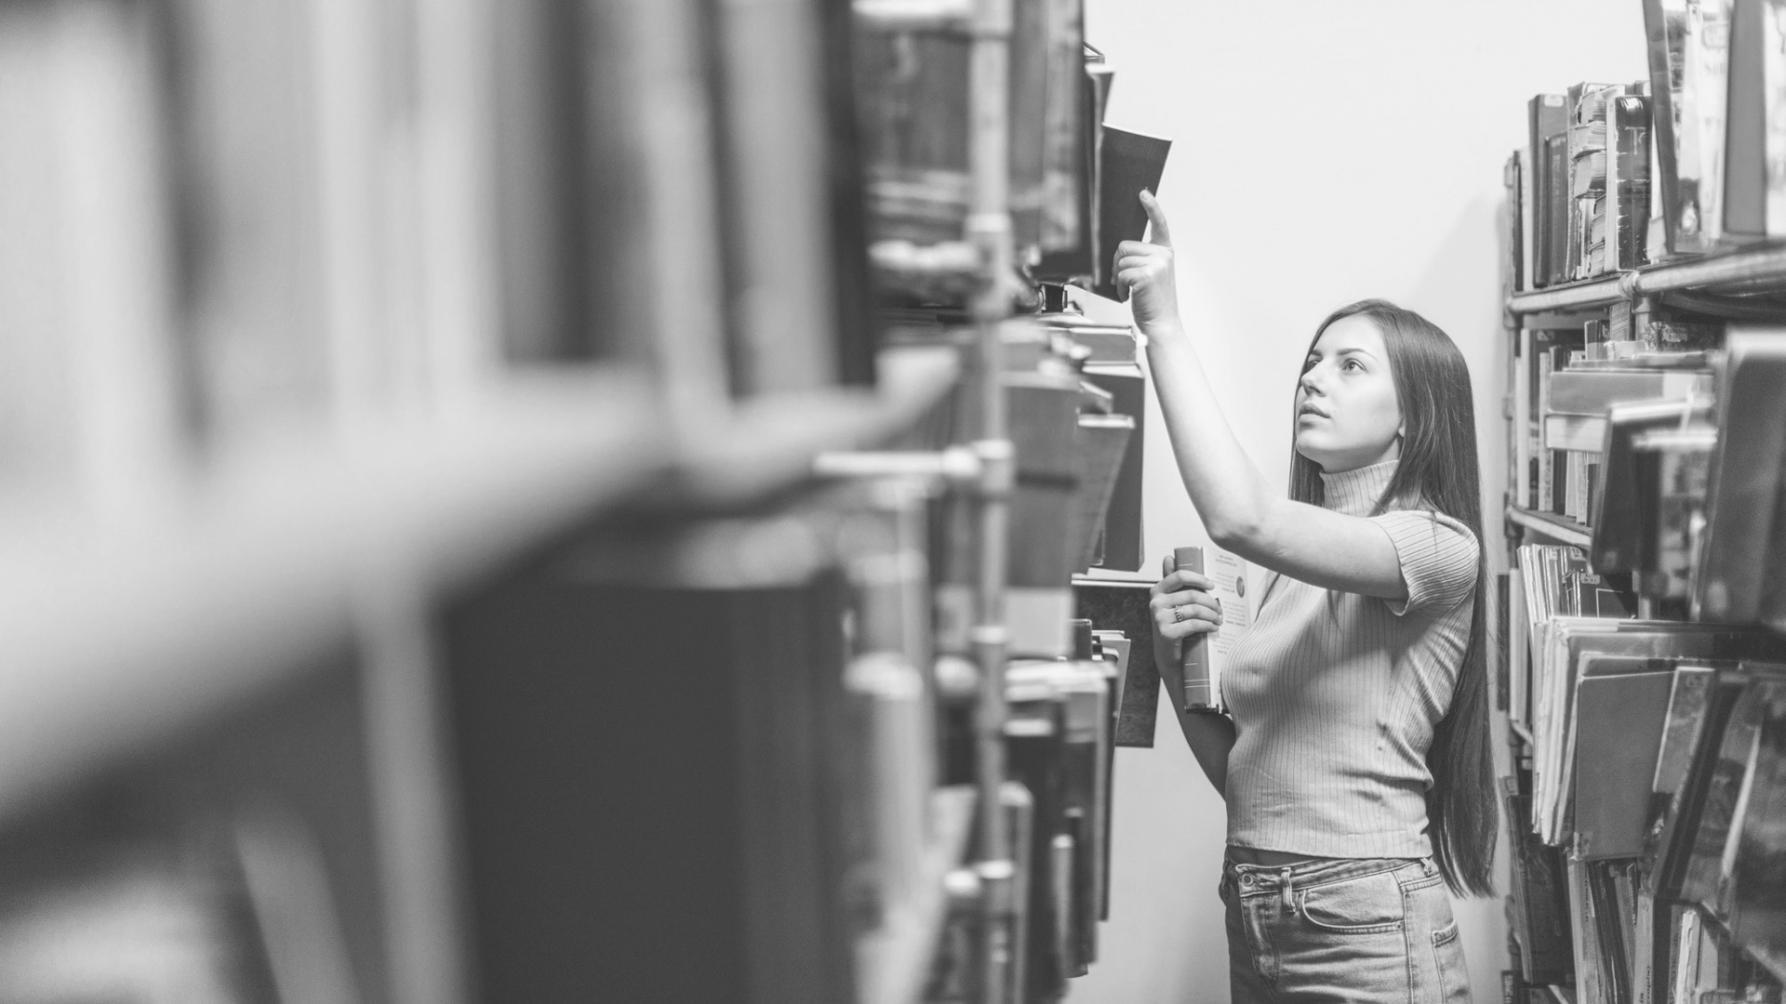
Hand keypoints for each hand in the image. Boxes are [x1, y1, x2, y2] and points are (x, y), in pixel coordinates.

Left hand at [1113, 189, 1179, 335]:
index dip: (1151, 206)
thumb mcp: (1151, 274)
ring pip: (1120, 259)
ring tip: (1131, 290)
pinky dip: (1120, 287)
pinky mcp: (1147, 275)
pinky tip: (1129, 295)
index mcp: (1165, 252)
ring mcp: (1156, 264)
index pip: (1159, 224)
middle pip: (1124, 245)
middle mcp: (1163, 254)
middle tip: (1125, 281)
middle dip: (1117, 263)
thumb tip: (1119, 250)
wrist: (1161, 324)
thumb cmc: (1152, 302)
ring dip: (1118, 277)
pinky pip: (1120, 273)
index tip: (1143, 193)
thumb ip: (1142, 258)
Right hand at [1150, 552, 1222, 642]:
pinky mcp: (1166, 633)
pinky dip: (1207, 626)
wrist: (1167, 657)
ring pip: (1195, 610)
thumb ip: (1172, 583)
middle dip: (1211, 602)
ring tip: (1218, 619)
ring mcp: (1159, 618)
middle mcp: (1155, 603)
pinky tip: (1213, 628)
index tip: (1212, 585)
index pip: (1179, 576)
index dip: (1198, 578)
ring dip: (1212, 615)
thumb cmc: (1172, 627)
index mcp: (1157, 591)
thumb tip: (1169, 558)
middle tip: (1220, 609)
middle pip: (1192, 595)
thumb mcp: (1171, 604)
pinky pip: (1194, 624)